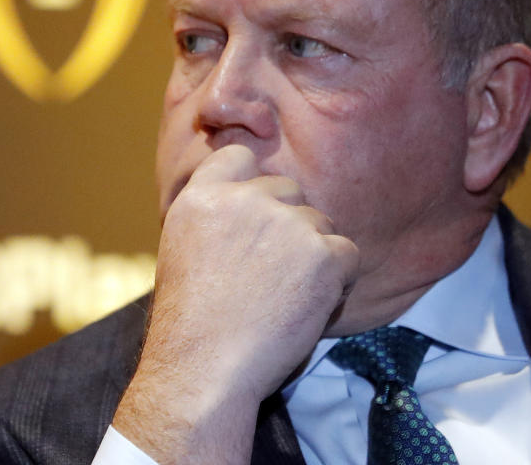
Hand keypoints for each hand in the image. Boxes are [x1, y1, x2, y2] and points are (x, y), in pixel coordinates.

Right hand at [112, 144, 359, 463]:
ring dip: (314, 254)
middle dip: (289, 224)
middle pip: (289, 190)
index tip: (255, 216)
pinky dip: (338, 280)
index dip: (254, 184)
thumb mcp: (182, 250)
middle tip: (273, 272)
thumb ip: (215, 216)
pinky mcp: (323, 254)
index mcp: (202, 196)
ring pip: (321, 222)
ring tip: (285, 297)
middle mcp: (245, 200)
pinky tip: (309, 306)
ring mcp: (287, 224)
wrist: (204, 372)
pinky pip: (348, 253)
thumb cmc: (190, 325)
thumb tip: (252, 201)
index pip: (240, 157)